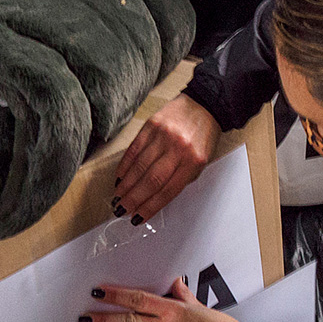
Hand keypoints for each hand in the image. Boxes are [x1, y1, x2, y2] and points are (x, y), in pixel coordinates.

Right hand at [114, 94, 218, 221]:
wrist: (204, 104)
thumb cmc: (203, 136)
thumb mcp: (200, 162)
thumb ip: (180, 179)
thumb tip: (155, 198)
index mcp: (193, 162)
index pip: (167, 191)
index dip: (150, 206)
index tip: (138, 217)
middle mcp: (177, 149)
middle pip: (150, 180)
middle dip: (134, 198)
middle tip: (122, 209)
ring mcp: (163, 136)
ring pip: (139, 166)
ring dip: (126, 185)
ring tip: (118, 197)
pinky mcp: (151, 125)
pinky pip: (134, 149)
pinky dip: (125, 166)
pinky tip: (119, 177)